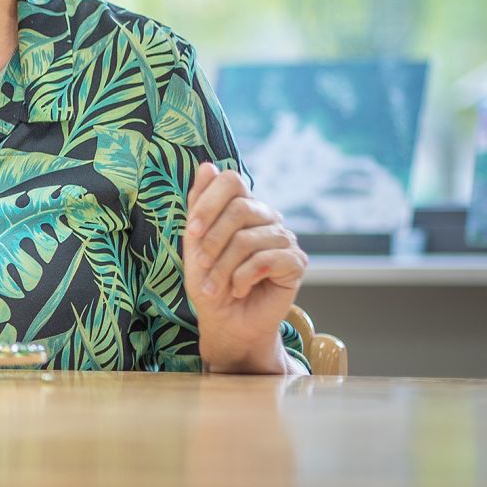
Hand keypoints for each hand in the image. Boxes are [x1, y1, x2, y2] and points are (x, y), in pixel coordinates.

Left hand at [183, 162, 308, 373]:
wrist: (226, 321)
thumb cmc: (209, 282)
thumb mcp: (194, 244)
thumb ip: (199, 206)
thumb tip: (207, 165)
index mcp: (242, 207)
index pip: (231, 180)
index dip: (209, 202)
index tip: (191, 231)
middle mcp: (266, 217)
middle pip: (239, 208)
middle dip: (212, 241)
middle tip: (201, 266)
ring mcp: (284, 238)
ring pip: (248, 239)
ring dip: (223, 267)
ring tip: (216, 287)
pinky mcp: (296, 262)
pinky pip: (266, 259)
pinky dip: (243, 278)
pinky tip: (239, 289)